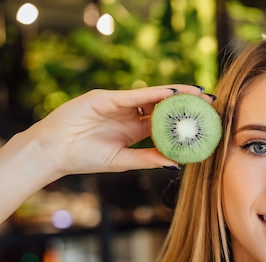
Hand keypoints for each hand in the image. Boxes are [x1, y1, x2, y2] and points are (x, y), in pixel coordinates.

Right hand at [23, 85, 211, 176]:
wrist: (54, 152)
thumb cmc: (84, 158)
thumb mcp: (122, 161)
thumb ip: (147, 160)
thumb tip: (177, 163)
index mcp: (133, 131)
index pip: (164, 124)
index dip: (184, 122)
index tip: (206, 124)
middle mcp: (129, 115)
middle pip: (163, 107)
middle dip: (186, 105)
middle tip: (211, 104)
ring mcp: (119, 105)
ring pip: (153, 97)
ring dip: (176, 95)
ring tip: (199, 95)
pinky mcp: (107, 98)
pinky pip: (136, 95)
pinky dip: (154, 94)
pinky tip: (173, 94)